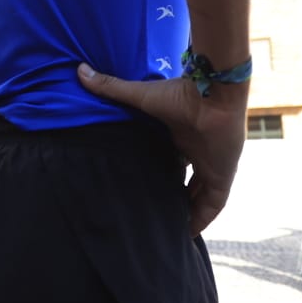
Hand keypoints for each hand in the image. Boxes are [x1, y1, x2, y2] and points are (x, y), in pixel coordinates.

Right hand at [78, 63, 245, 235]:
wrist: (214, 94)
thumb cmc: (180, 93)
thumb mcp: (141, 96)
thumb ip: (112, 87)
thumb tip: (79, 70)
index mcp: (180, 136)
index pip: (172, 159)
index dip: (161, 172)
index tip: (144, 183)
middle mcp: (197, 152)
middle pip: (185, 180)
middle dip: (174, 195)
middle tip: (154, 212)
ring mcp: (211, 165)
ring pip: (199, 196)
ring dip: (187, 210)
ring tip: (168, 228)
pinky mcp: (222, 177)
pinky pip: (213, 205)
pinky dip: (202, 218)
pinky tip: (187, 232)